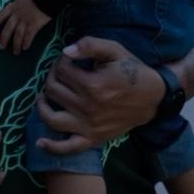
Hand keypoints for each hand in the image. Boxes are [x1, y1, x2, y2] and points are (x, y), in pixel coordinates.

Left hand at [0, 0, 50, 53]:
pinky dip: (26, 42)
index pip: (1, 15)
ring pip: (17, 35)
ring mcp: (25, 20)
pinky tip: (25, 48)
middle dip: (4, 39)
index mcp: (13, 6)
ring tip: (16, 52)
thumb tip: (17, 5)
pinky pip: (29, 36)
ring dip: (16, 45)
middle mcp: (17, 15)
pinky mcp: (34, 25)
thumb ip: (19, 3)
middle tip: (1, 47)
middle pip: (8, 29)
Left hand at [34, 36, 165, 155]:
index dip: (60, 61)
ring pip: (51, 117)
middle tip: (59, 74)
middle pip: (53, 90)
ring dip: (42, 105)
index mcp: (92, 85)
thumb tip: (65, 51)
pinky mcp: (92, 138)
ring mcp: (88, 126)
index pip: (61, 70)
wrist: (153, 98)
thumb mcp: (114, 51)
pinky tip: (39, 142)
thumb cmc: (133, 71)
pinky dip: (51, 147)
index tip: (67, 60)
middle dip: (51, 77)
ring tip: (44, 97)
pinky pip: (67, 147)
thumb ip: (90, 45)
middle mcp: (87, 107)